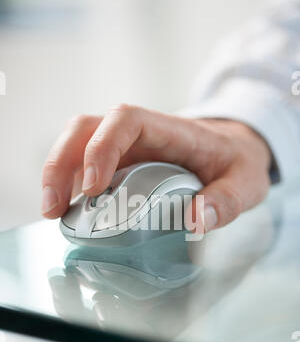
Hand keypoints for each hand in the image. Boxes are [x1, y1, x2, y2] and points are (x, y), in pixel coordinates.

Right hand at [42, 104, 270, 231]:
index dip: (101, 148)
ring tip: (52, 213)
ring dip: (57, 173)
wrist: (234, 150)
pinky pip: (85, 164)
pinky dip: (69, 184)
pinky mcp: (121, 163)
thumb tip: (196, 221)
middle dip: (61, 163)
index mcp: (170, 130)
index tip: (92, 188)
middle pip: (86, 128)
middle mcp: (141, 134)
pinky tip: (68, 211)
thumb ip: (226, 200)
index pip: (125, 120)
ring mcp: (127, 147)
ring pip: (76, 143)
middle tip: (54, 207)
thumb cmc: (236, 161)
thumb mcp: (246, 182)